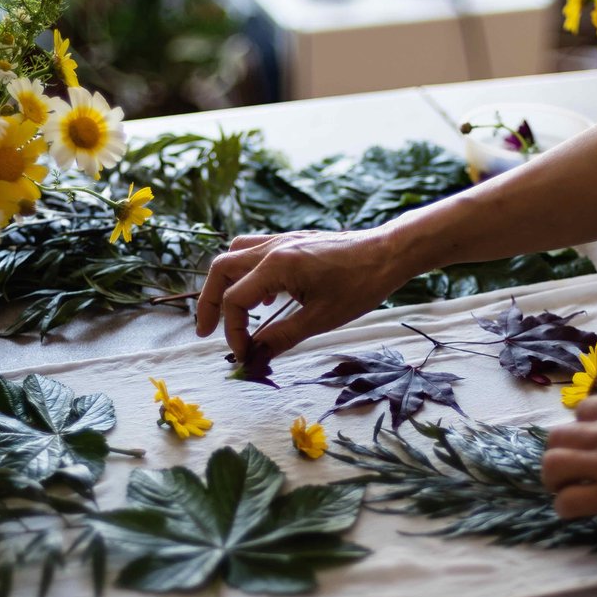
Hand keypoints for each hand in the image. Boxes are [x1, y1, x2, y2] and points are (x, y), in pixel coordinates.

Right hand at [194, 227, 414, 359]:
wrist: (388, 252)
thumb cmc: (360, 284)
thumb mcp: (321, 318)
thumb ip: (282, 336)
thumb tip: (256, 356)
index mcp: (277, 265)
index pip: (236, 300)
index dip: (233, 331)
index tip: (244, 354)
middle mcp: (272, 247)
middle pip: (222, 270)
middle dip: (210, 302)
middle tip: (208, 331)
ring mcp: (281, 240)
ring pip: (235, 255)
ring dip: (226, 283)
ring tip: (234, 313)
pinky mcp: (292, 241)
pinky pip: (255, 251)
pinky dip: (247, 273)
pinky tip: (264, 297)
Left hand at [540, 392, 596, 523]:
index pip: (582, 410)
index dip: (582, 429)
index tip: (590, 444)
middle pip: (557, 435)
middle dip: (559, 452)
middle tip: (568, 469)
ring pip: (553, 465)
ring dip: (553, 479)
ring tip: (563, 489)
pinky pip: (568, 500)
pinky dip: (564, 507)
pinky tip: (573, 511)